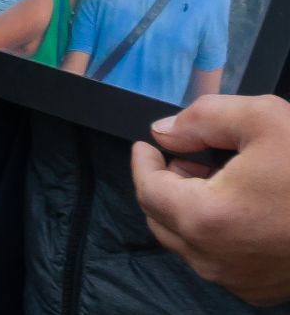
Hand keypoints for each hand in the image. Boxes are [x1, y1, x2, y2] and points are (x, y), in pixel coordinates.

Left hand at [132, 95, 289, 305]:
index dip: (143, 162)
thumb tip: (166, 132)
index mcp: (205, 219)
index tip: (148, 145)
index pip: (148, 190)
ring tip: (213, 177)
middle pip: (162, 220)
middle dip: (164, 186)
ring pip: (189, 245)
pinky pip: (221, 263)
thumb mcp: (262, 119)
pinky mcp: (264, 290)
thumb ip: (202, 118)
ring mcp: (241, 281)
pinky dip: (216, 234)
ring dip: (188, 210)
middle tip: (185, 158)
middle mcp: (215, 260)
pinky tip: (242, 207)